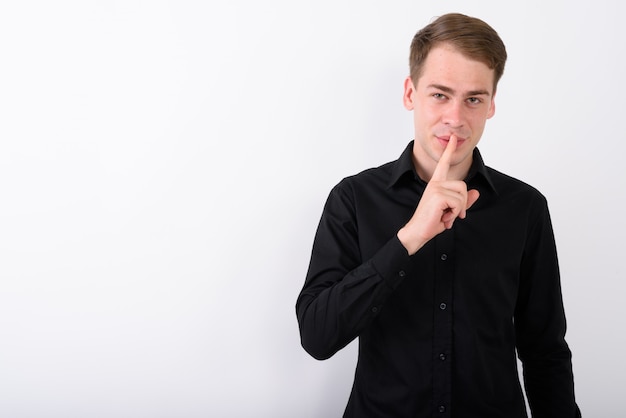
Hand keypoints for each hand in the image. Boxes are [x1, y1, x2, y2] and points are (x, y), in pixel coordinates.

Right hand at [397, 135, 479, 254]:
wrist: (417, 232)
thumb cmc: (431, 222)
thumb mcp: (451, 211)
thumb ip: (463, 202)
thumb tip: (476, 192)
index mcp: (436, 184)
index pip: (444, 164)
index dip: (449, 151)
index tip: (453, 138)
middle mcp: (435, 183)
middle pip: (463, 186)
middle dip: (463, 203)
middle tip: (452, 215)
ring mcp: (436, 188)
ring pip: (462, 194)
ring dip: (459, 210)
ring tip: (446, 217)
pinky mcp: (438, 195)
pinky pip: (458, 202)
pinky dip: (455, 213)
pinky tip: (444, 218)